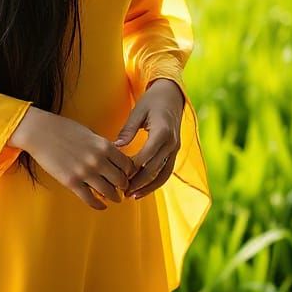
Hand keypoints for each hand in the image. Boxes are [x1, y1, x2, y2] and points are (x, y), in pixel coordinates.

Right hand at [8, 107, 137, 210]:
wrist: (40, 132)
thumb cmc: (64, 129)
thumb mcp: (90, 133)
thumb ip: (103, 146)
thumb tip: (115, 157)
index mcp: (104, 146)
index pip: (127, 165)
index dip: (130, 172)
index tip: (128, 176)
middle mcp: (97, 160)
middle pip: (121, 180)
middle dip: (123, 186)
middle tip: (122, 188)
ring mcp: (84, 172)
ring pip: (108, 192)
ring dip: (114, 197)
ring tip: (114, 198)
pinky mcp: (71, 182)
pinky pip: (90, 199)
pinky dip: (99, 205)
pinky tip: (101, 205)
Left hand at [114, 78, 184, 198]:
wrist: (172, 96)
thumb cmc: (152, 101)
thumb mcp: (138, 111)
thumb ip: (128, 130)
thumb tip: (116, 147)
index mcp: (162, 131)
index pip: (147, 155)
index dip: (133, 168)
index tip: (118, 175)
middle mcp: (172, 143)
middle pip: (155, 169)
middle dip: (139, 182)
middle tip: (123, 192)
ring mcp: (175, 149)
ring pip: (163, 174)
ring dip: (149, 187)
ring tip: (133, 196)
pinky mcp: (174, 152)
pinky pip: (166, 171)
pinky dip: (156, 182)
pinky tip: (143, 189)